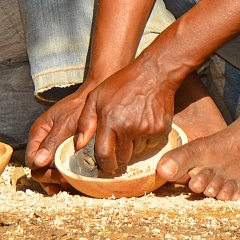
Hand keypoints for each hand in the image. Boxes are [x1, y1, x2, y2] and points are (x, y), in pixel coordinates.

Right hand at [25, 85, 95, 187]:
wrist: (94, 96)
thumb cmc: (79, 107)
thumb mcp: (66, 123)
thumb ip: (52, 142)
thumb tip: (38, 162)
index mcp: (38, 133)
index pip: (32, 160)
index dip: (43, 171)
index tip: (59, 175)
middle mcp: (42, 142)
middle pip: (38, 169)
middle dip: (50, 177)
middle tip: (66, 181)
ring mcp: (52, 147)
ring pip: (48, 171)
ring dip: (56, 180)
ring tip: (70, 185)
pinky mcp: (63, 150)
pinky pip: (58, 167)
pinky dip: (63, 176)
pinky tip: (72, 182)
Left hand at [74, 57, 177, 173]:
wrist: (154, 73)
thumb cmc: (122, 84)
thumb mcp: (96, 96)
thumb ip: (85, 121)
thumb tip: (79, 145)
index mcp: (110, 120)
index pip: (104, 155)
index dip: (104, 165)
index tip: (104, 166)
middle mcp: (128, 128)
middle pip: (122, 158)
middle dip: (118, 159)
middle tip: (117, 153)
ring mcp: (146, 130)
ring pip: (137, 152)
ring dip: (132, 148)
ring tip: (131, 132)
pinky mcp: (161, 130)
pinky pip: (151, 146)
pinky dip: (146, 141)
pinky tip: (143, 126)